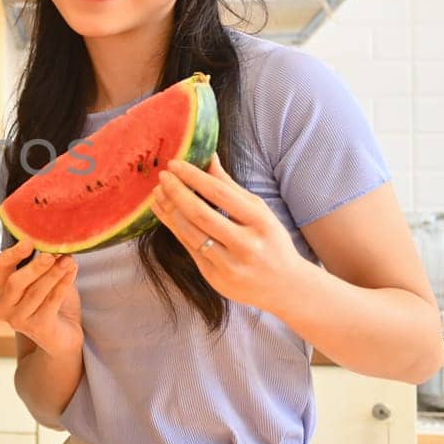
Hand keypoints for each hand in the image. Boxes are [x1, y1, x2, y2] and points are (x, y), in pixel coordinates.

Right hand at [0, 240, 82, 355]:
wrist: (64, 336)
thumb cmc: (52, 304)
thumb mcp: (43, 280)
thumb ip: (43, 264)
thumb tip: (55, 241)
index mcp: (2, 290)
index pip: (2, 265)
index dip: (14, 253)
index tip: (30, 241)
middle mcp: (5, 306)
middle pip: (15, 282)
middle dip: (35, 266)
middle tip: (52, 253)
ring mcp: (19, 320)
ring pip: (36, 292)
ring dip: (54, 274)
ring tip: (68, 260)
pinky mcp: (37, 329)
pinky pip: (51, 302)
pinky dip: (62, 285)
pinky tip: (72, 272)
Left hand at [149, 155, 309, 313]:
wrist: (285, 286)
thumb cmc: (271, 241)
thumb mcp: (260, 211)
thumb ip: (231, 187)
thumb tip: (208, 157)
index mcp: (261, 222)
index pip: (220, 194)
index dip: (194, 177)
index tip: (175, 163)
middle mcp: (246, 245)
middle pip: (201, 214)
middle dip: (177, 192)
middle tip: (163, 176)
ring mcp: (229, 264)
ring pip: (190, 233)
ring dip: (169, 210)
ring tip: (158, 192)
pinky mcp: (215, 278)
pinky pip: (188, 248)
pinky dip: (173, 227)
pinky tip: (163, 212)